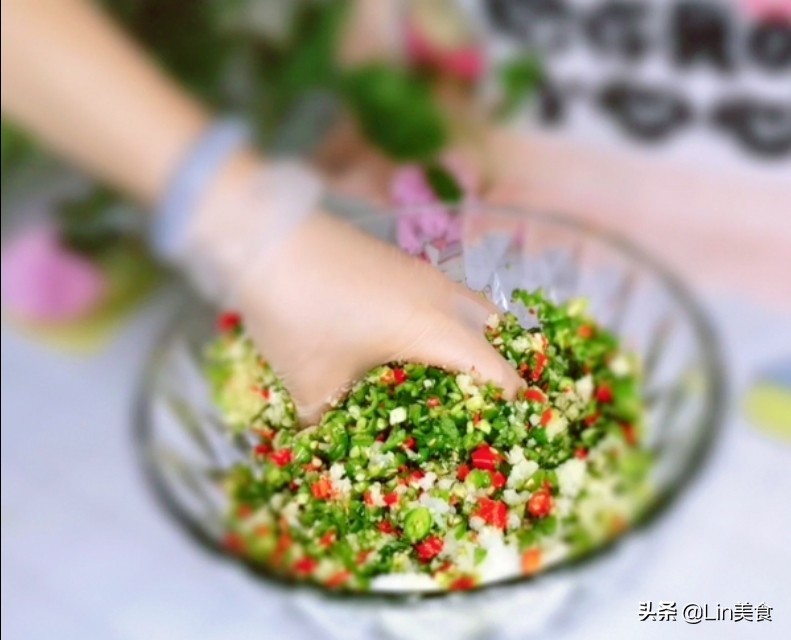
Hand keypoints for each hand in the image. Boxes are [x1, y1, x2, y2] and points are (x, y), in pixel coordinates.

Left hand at [191, 161, 522, 424]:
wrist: (264, 236)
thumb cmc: (301, 313)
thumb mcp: (313, 381)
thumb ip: (327, 420)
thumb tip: (322, 443)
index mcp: (436, 328)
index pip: (496, 370)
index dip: (511, 402)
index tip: (509, 429)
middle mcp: (438, 294)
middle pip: (493, 326)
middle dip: (495, 361)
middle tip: (479, 397)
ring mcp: (417, 270)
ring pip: (463, 304)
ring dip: (465, 334)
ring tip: (444, 370)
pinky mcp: (394, 260)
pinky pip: (435, 293)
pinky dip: (437, 317)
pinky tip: (403, 338)